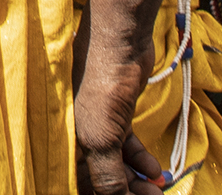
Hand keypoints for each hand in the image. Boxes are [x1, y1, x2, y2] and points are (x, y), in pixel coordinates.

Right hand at [75, 0, 168, 194]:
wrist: (119, 42)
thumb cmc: (100, 86)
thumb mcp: (101, 138)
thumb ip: (107, 176)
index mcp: (65, 145)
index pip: (81, 186)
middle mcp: (78, 139)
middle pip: (100, 179)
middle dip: (126, 193)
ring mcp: (97, 127)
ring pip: (116, 165)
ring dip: (136, 181)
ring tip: (157, 190)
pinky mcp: (114, 117)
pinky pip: (126, 148)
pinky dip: (140, 161)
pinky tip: (155, 170)